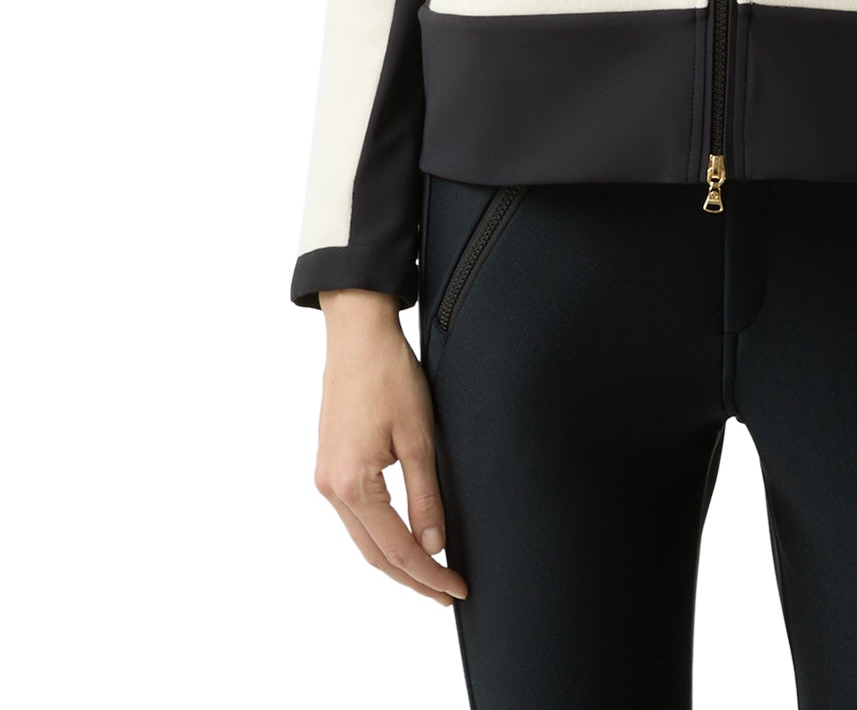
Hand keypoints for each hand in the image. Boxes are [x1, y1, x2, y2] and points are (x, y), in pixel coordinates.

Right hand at [311, 289, 467, 606]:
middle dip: (411, 579)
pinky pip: (355, 517)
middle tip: (446, 594)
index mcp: (353, 484)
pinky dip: (379, 536)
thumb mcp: (418, 437)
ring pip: (362, 538)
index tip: (457, 588)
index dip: (429, 574)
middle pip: (374, 554)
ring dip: (395, 560)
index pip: (397, 549)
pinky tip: (402, 539)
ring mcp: (326, 478)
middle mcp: (331, 488)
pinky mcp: (329, 465)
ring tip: (430, 575)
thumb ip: (425, 496)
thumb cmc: (390, 376)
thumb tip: (433, 545)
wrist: (357, 334)